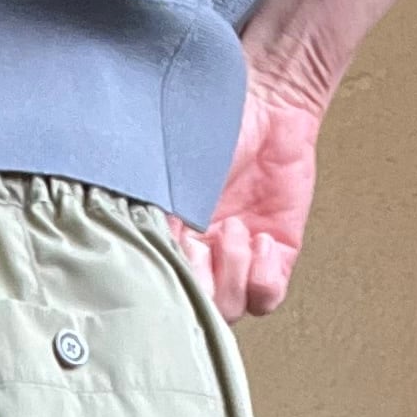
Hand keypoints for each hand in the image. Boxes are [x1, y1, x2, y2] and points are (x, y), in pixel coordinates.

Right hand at [170, 65, 324, 321]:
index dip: (170, 285)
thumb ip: (155, 217)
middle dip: (204, 284)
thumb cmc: (211, 131)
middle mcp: (203, 260)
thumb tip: (140, 250)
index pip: (164, 293)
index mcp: (170, 243)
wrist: (267, 104)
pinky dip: (263, 275)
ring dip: (233, 272)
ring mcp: (240, 262)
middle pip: (199, 312)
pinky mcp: (276, 256)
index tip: (178, 249)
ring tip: (234, 229)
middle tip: (206, 240)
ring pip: (232, 309)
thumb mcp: (171, 177)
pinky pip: (268, 295)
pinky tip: (262, 239)